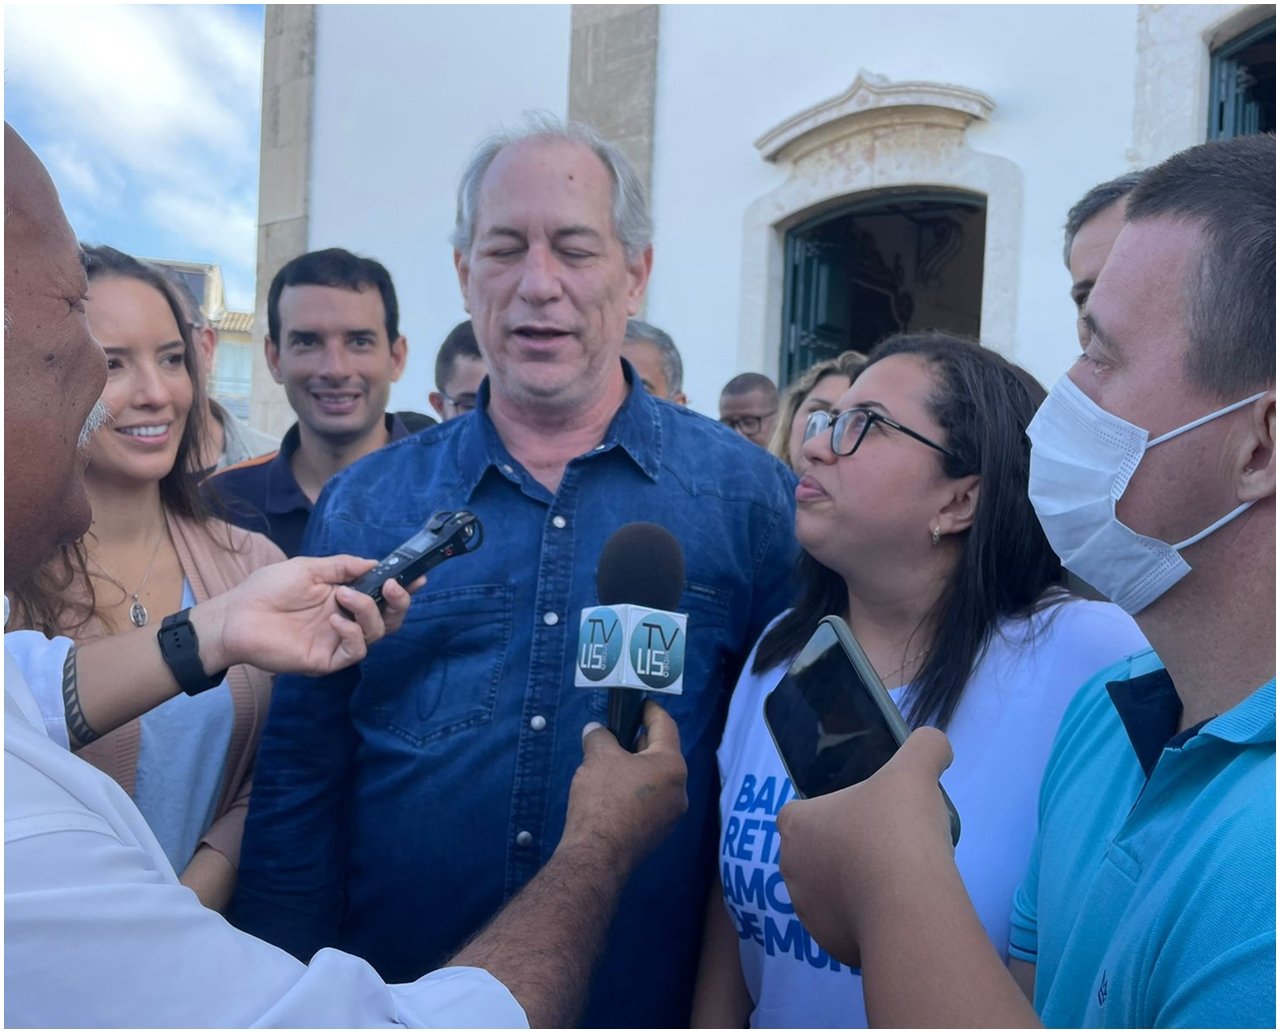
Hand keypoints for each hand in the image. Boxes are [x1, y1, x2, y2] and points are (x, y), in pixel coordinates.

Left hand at [191, 555, 422, 675]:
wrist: (235, 615)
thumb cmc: (267, 589)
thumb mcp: (309, 567)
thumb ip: (343, 566)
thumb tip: (375, 563)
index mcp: (344, 597)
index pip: (382, 596)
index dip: (402, 588)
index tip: (418, 576)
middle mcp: (346, 620)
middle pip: (389, 619)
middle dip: (399, 602)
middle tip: (393, 586)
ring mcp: (337, 641)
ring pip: (376, 635)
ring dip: (368, 612)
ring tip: (345, 596)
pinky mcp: (326, 660)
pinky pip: (354, 652)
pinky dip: (353, 635)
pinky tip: (336, 620)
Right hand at [560, 699, 688, 871]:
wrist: (597, 854)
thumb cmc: (603, 798)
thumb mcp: (598, 757)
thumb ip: (599, 737)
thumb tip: (595, 730)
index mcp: (672, 766)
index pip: (665, 726)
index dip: (651, 710)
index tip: (639, 703)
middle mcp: (679, 790)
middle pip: (661, 754)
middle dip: (639, 741)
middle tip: (618, 732)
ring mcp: (670, 815)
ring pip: (655, 779)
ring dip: (636, 767)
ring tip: (610, 762)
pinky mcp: (657, 833)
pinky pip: (650, 800)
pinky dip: (635, 789)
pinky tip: (612, 791)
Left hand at [776, 727, 954, 967]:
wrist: (909, 907)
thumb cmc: (898, 830)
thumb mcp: (915, 769)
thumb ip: (924, 747)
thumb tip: (936, 745)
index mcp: (796, 826)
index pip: (798, 813)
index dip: (827, 811)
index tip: (861, 813)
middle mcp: (790, 870)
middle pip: (814, 853)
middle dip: (842, 850)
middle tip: (884, 844)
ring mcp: (807, 913)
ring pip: (829, 892)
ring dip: (853, 886)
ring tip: (895, 879)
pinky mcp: (830, 946)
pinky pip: (847, 926)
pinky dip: (866, 920)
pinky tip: (896, 910)